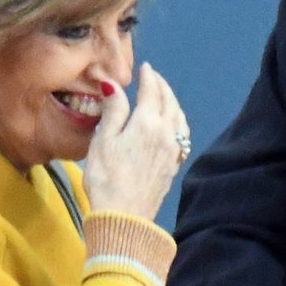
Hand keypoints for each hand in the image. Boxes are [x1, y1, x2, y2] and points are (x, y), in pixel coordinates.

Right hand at [82, 63, 188, 219]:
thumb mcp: (103, 141)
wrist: (124, 217)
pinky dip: (178, 122)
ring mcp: (173, 152)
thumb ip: (113, 111)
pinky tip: (172, 126)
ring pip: (179, 118)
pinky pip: (182, 136)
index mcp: (148, 123)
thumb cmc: (107, 179)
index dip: (149, 77)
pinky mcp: (173, 167)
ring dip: (173, 103)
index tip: (146, 68)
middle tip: (154, 78)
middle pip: (169, 102)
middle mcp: (166, 134)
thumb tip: (115, 86)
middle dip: (162, 87)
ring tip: (164, 97)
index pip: (152, 92)